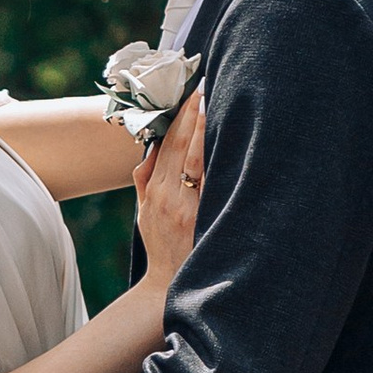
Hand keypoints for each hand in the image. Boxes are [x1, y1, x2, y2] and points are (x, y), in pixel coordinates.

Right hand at [133, 89, 204, 291]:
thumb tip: (151, 148)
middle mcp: (168, 196)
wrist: (170, 286)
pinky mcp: (201, 219)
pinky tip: (228, 140)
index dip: (178, 117)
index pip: (167, 145)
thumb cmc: (162, 247)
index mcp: (155, 192)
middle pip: (181, 145)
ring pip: (195, 158)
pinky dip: (217, 160)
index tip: (190, 93)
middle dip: (193, 114)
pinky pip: (210, 183)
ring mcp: (186, 207)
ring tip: (215, 101)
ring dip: (205, 128)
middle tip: (206, 86)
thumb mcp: (143, 214)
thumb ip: (145, 181)